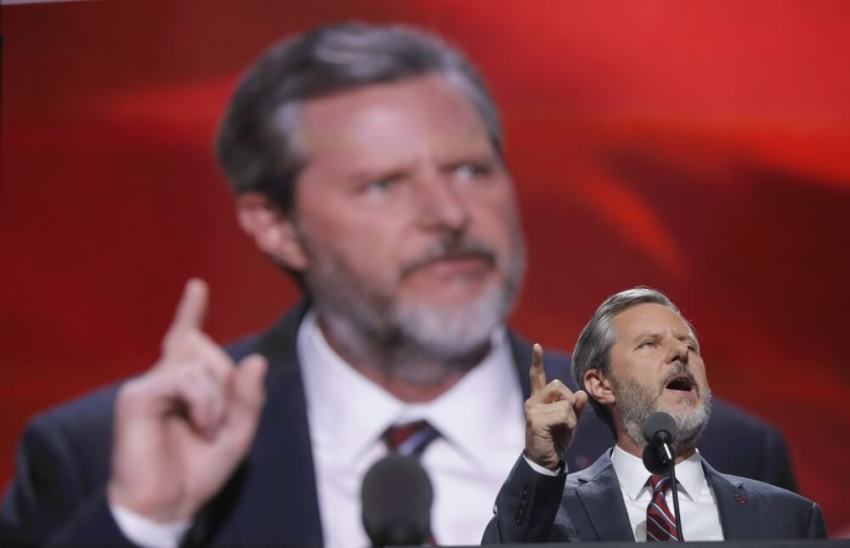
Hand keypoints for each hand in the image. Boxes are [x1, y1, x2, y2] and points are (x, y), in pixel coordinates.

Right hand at [107, 279, 266, 521]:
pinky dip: (203, 402)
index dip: (191, 311)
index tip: (196, 286)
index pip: (187, 337)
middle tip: (217, 426)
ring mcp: (150, 383)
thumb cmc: (199, 467)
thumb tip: (255, 360)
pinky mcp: (138, 395)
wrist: (169, 502)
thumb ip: (249, 397)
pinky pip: (184, 379)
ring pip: (201, 362)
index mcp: (186, 382)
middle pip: (210, 352)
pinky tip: (201, 425)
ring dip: (217, 399)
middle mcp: (166, 375)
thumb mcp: (238, 432)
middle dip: (228, 388)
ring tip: (208, 429)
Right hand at [524, 343, 587, 469]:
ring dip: (570, 415)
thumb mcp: (569, 422)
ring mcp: (532, 409)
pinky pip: (563, 413)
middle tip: (564, 420)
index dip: (537, 361)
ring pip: (563, 400)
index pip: (538, 376)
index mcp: (539, 399)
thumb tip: (581, 394)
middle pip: (558, 385)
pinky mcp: (536, 419)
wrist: (545, 461)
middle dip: (569, 401)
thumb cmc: (555, 440)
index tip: (537, 346)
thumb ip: (576, 407)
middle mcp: (533, 400)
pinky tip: (559, 432)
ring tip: (560, 428)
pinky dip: (568, 423)